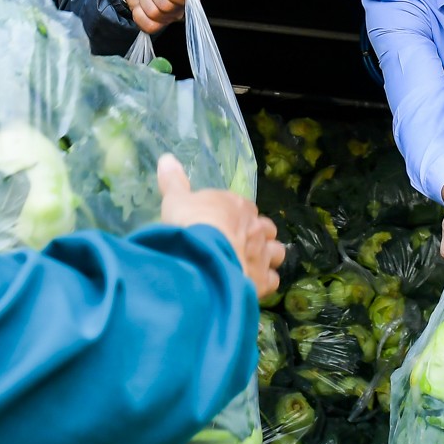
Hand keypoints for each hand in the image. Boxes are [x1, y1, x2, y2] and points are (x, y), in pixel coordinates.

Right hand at [157, 154, 283, 297]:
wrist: (201, 259)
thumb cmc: (189, 225)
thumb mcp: (175, 200)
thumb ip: (173, 182)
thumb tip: (167, 159)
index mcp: (239, 205)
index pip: (245, 207)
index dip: (237, 217)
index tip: (224, 224)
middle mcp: (256, 228)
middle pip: (266, 229)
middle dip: (257, 236)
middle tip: (239, 245)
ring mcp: (262, 254)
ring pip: (276, 253)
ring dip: (267, 257)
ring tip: (250, 264)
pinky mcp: (262, 280)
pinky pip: (272, 280)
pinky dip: (265, 282)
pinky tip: (251, 284)